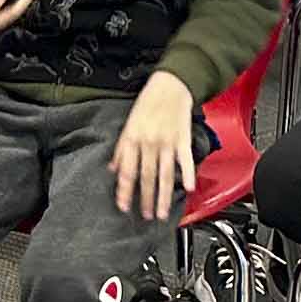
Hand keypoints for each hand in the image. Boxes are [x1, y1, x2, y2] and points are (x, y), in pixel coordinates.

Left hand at [109, 72, 199, 219]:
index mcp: (132, 138)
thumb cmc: (148, 103)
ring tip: (162, 213)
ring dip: (163, 196)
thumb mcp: (128, 124)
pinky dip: (187, 173)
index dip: (124, 190)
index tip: (123, 206)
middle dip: (145, 199)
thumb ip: (121, 149)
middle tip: (145, 216)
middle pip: (146, 176)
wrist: (170, 85)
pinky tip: (188, 188)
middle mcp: (149, 142)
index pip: (127, 171)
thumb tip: (112, 169)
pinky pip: (185, 159)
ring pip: (164, 173)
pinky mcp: (183, 138)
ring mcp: (167, 142)